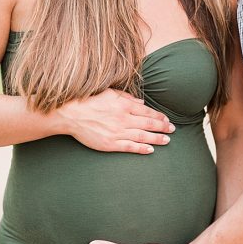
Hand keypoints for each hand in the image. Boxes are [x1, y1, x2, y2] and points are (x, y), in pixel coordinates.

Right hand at [57, 89, 173, 153]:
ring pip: (142, 136)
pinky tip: (151, 150)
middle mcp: (123, 119)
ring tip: (167, 140)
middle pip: (149, 124)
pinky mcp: (109, 143)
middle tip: (172, 130)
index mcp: (124, 106)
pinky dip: (141, 149)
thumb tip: (142, 102)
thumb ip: (127, 98)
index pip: (147, 112)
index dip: (159, 117)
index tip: (167, 120)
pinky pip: (129, 147)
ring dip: (157, 139)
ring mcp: (117, 132)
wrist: (69, 114)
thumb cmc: (89, 101)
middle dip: (163, 127)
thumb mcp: (109, 93)